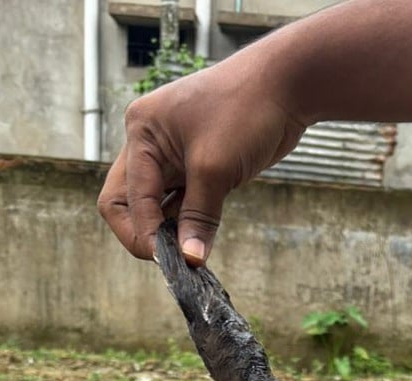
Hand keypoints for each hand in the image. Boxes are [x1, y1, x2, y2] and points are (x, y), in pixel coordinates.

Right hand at [97, 48, 306, 263]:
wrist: (286, 87)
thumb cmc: (244, 111)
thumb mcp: (215, 167)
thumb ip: (199, 216)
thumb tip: (189, 259)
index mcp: (141, 133)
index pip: (126, 197)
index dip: (144, 233)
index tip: (169, 261)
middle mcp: (149, 143)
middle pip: (129, 202)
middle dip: (146, 233)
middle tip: (172, 261)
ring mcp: (174, 155)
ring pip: (158, 205)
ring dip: (171, 231)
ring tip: (192, 256)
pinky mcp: (200, 166)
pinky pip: (184, 202)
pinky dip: (190, 223)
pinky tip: (202, 242)